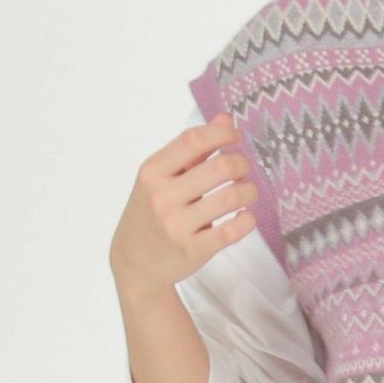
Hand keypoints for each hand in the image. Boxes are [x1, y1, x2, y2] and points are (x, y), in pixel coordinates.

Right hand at [109, 113, 257, 297]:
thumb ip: (193, 149)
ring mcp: (177, 225)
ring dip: (249, 191)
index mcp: (152, 172)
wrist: (134, 263)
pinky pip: (233, 230)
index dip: (222, 134)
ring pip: (232, 197)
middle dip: (243, 165)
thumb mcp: (161, 178)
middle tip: (244, 172)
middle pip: (221, 167)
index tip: (235, 138)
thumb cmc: (151, 212)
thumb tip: (225, 119)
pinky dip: (248, 220)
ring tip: (247, 193)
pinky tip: (245, 217)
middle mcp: (162, 196)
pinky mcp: (193, 250)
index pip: (193, 140)